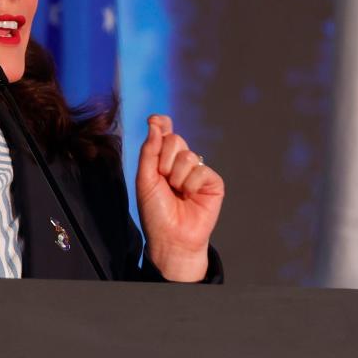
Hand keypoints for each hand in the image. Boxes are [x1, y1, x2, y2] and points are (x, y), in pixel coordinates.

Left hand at [136, 114, 223, 280]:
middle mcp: (180, 163)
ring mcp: (197, 171)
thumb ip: (149, 151)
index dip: (161, 124)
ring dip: (176, 177)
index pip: (164, 133)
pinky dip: (191, 185)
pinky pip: (201, 170)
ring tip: (176, 193)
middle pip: (175, 140)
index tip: (155, 120)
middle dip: (164, 160)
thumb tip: (156, 123)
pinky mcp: (213, 182)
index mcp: (162, 160)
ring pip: (188, 155)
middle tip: (163, 179)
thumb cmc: (155, 212)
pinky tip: (190, 197)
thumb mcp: (145, 179)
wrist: (171, 238)